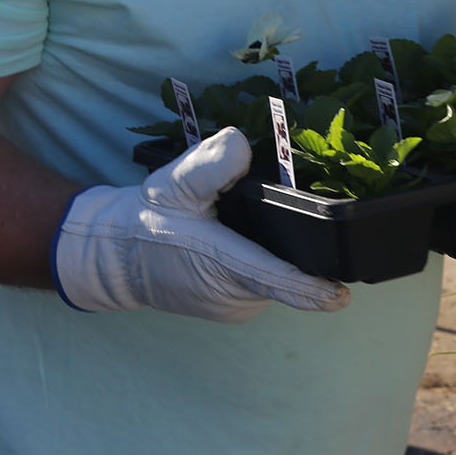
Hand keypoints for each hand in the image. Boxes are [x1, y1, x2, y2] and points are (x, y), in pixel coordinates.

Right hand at [51, 128, 349, 322]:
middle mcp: (232, 294)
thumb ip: (210, 165)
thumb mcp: (173, 182)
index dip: (307, 288)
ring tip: (250, 226)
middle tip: (269, 213)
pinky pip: (261, 284)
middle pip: (283, 269)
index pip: (271, 277)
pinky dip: (263, 263)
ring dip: (275, 253)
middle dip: (291, 243)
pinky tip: (248, 241)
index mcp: (220, 263)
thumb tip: (242, 145)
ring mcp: (234, 307)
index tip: (339, 296)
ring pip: (274, 277)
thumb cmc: (149, 217)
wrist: (116, 256)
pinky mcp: (233, 310)